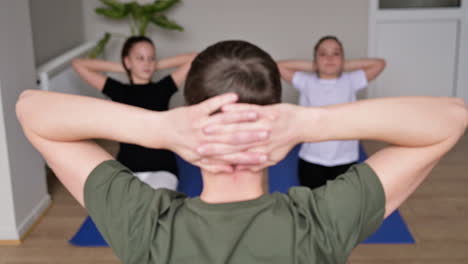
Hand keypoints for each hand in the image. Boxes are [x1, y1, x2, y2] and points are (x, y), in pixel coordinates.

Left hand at [159, 93, 270, 172]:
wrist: (161, 131)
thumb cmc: (181, 146)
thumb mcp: (196, 160)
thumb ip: (214, 167)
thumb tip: (232, 171)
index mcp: (207, 152)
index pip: (232, 157)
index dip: (249, 156)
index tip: (265, 156)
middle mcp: (205, 140)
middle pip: (232, 139)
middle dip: (251, 136)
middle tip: (268, 134)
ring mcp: (200, 124)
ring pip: (224, 122)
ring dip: (241, 118)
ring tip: (257, 116)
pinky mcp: (195, 111)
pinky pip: (210, 104)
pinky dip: (222, 100)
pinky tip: (235, 97)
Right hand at [199, 103, 317, 171]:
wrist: (303, 125)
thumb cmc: (286, 141)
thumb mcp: (273, 157)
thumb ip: (257, 165)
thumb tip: (239, 170)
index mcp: (260, 152)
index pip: (234, 155)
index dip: (216, 155)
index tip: (200, 154)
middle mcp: (261, 141)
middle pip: (233, 141)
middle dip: (213, 141)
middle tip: (197, 141)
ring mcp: (265, 125)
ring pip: (240, 126)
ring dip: (221, 125)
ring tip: (206, 125)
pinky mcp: (268, 112)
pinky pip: (250, 110)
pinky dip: (238, 108)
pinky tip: (226, 106)